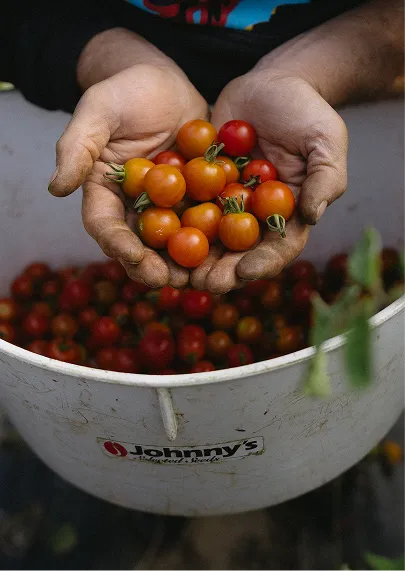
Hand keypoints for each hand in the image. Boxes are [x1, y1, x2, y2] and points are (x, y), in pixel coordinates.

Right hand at [48, 62, 207, 287]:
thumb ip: (77, 146)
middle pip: (139, 244)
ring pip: (173, 242)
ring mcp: (167, 207)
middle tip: (168, 280)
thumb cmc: (127, 92)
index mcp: (106, 193)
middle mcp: (135, 207)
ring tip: (199, 278)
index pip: (105, 224)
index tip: (132, 256)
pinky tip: (229, 253)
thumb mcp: (99, 110)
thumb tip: (56, 188)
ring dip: (184, 263)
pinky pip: (205, 222)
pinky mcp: (196, 200)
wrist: (167, 85)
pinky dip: (215, 239)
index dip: (117, 243)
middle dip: (152, 265)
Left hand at [191, 73, 347, 292]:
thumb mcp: (326, 140)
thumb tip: (312, 216)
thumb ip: (325, 178)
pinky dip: (172, 221)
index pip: (279, 248)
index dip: (263, 263)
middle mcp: (256, 217)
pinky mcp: (202, 186)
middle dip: (222, 270)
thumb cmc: (306, 111)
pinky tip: (155, 234)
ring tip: (176, 271)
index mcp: (288, 215)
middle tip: (204, 283)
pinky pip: (187, 205)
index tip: (244, 271)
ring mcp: (227, 203)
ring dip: (193, 257)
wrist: (271, 84)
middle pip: (240, 253)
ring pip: (209, 237)